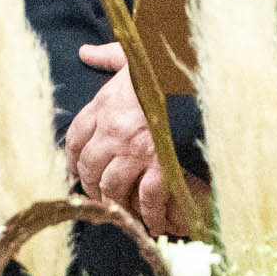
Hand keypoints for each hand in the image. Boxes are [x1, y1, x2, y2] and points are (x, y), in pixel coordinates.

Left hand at [65, 42, 172, 228]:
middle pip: (89, 167)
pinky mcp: (162, 165)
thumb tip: (86, 52)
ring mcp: (136, 150)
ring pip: (111, 187)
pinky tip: (152, 223)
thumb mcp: (133, 54)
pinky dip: (150, 215)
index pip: (76, 136)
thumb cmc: (168, 64)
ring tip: (121, 210)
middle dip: (90, 184)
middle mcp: (114, 130)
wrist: (203, 73)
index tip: (75, 168)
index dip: (73, 157)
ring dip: (115, 202)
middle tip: (96, 194)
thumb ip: (108, 56)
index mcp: (105, 103)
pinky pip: (147, 199)